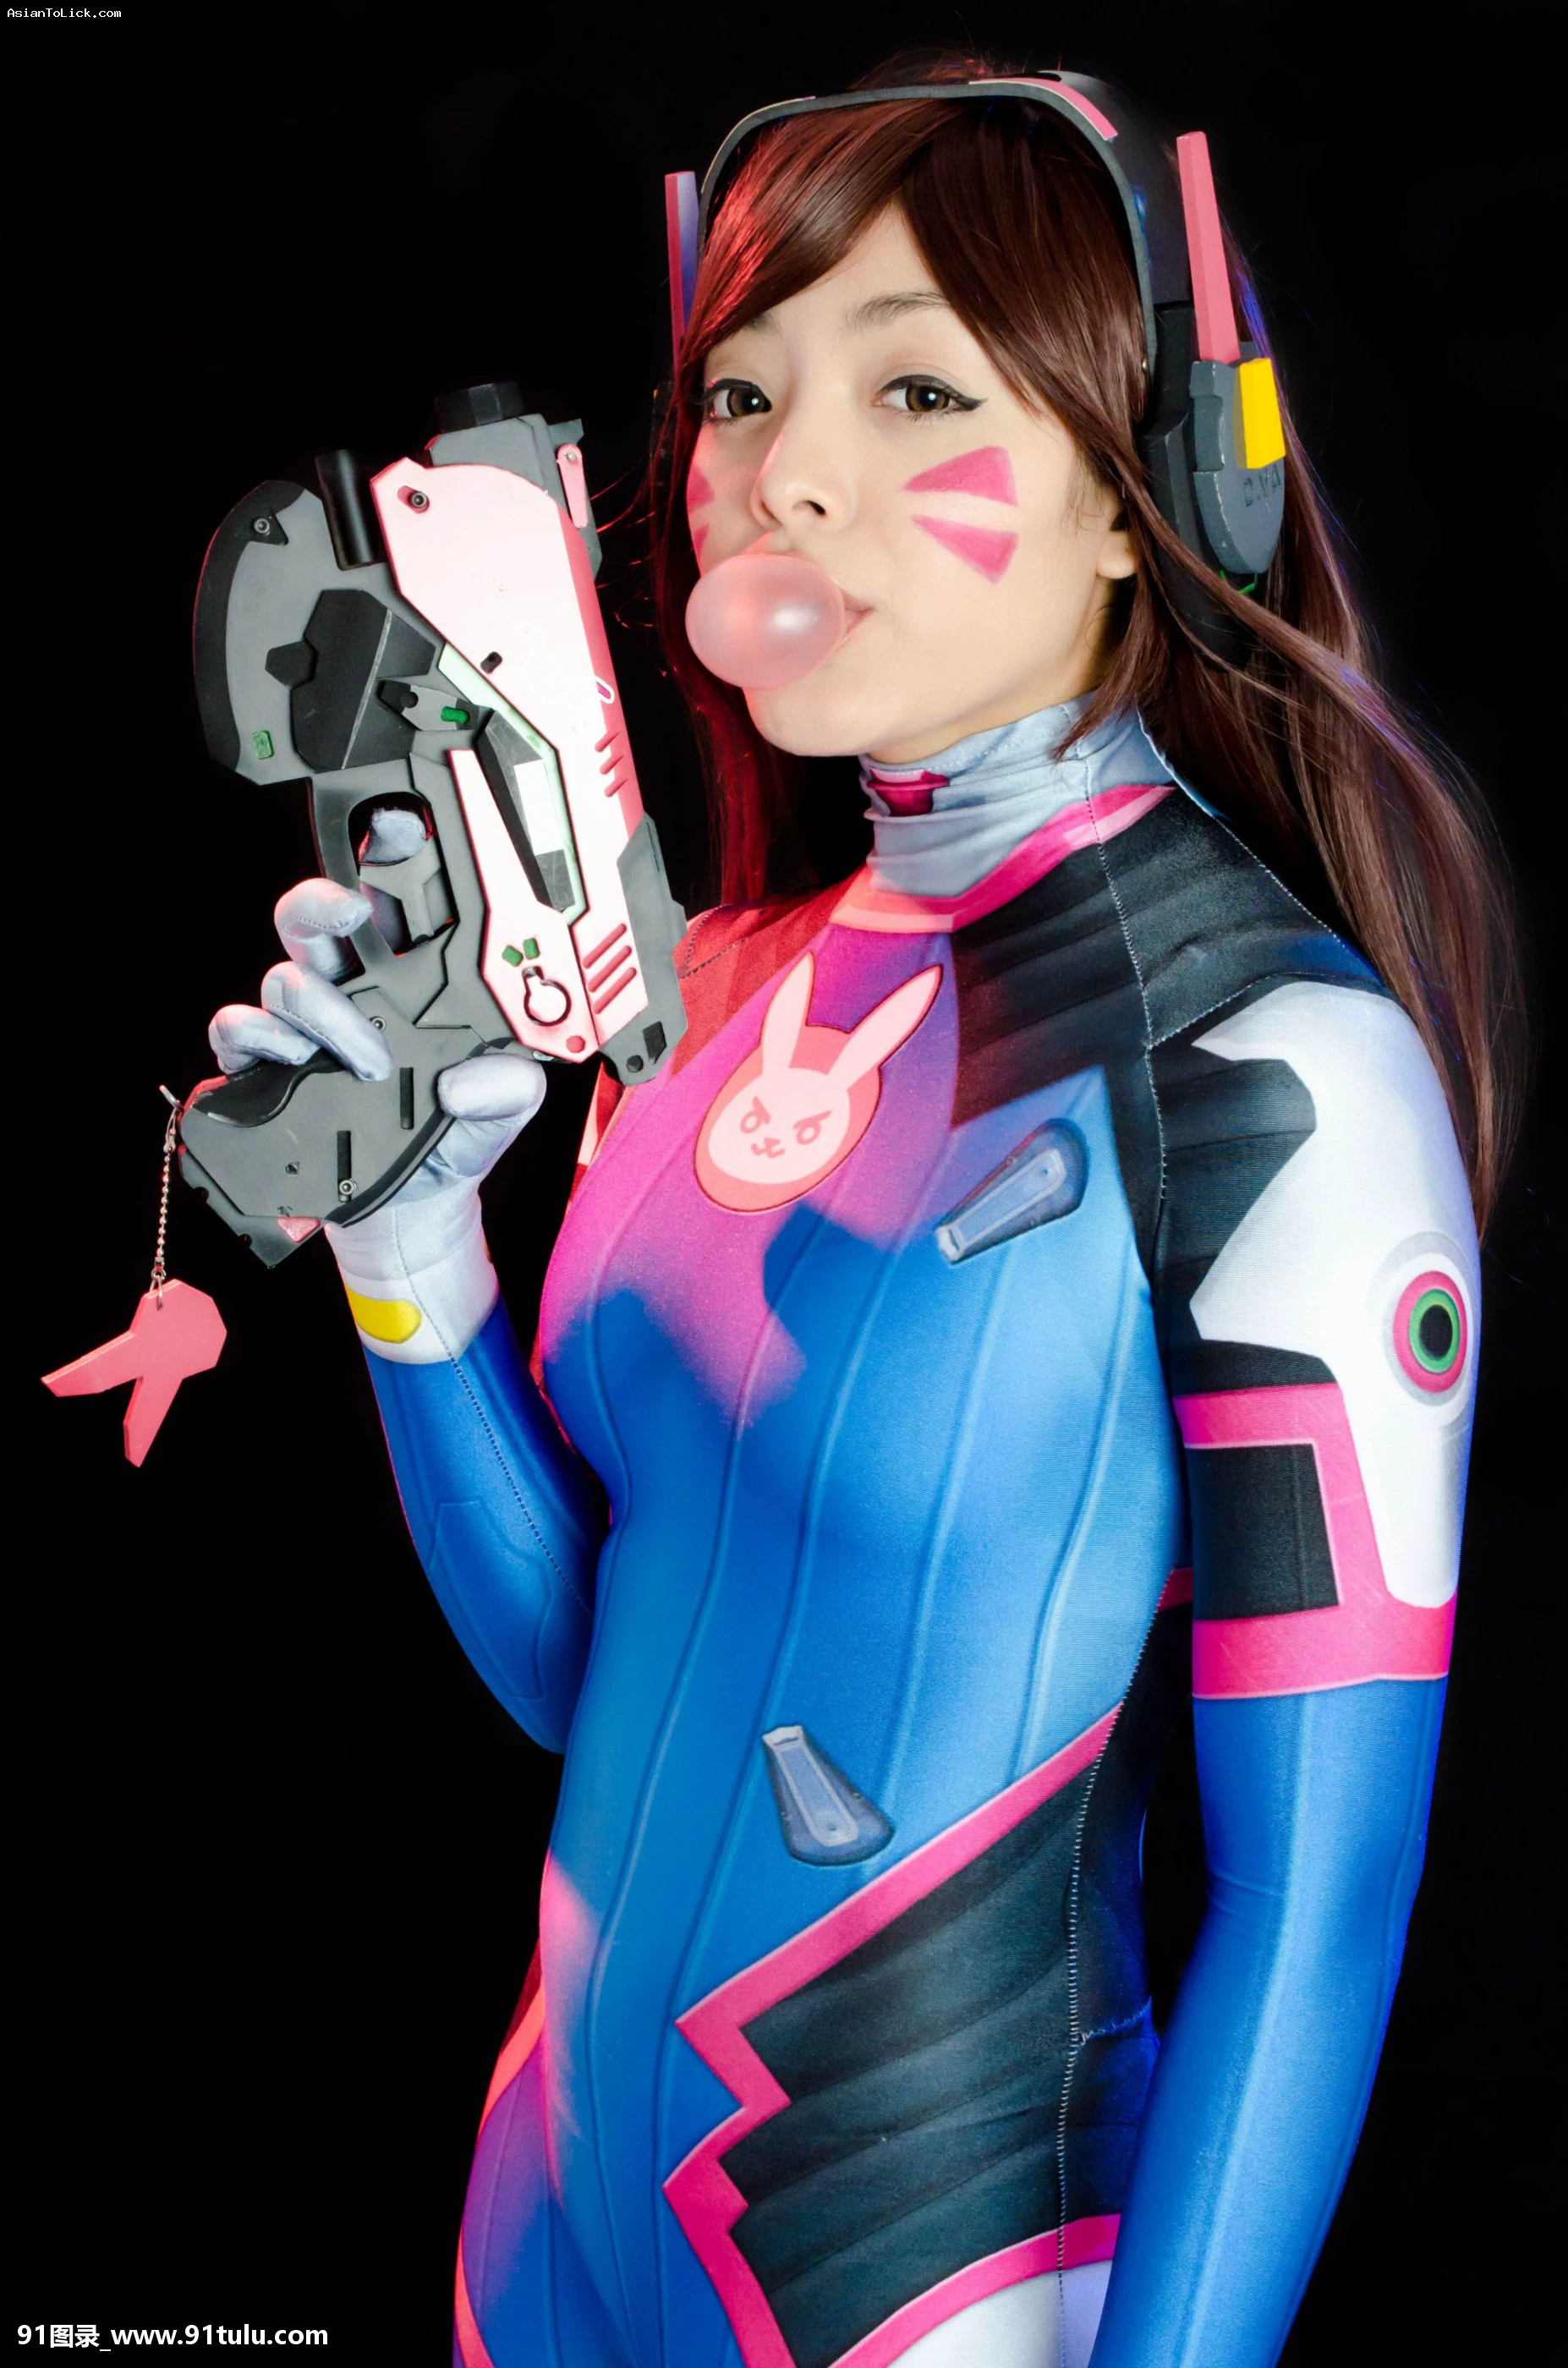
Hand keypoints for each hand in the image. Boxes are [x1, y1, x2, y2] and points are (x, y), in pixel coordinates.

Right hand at [208, 818, 545, 1209]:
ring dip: (320, 1008)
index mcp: (414, 981)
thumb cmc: (454, 1138)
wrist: (413, 1209)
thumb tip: (470, 1077)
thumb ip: (511, 1086)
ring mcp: (308, 1027)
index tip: (396, 823)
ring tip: (364, 1058)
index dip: (388, 855)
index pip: (395, 905)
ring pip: (284, 976)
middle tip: (351, 917)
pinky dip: (259, 1039)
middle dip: (324, 903)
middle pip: (317, 918)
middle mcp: (353, 990)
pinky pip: (238, 1029)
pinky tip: (296, 1063)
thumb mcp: (505, 1110)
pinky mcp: (268, 1067)